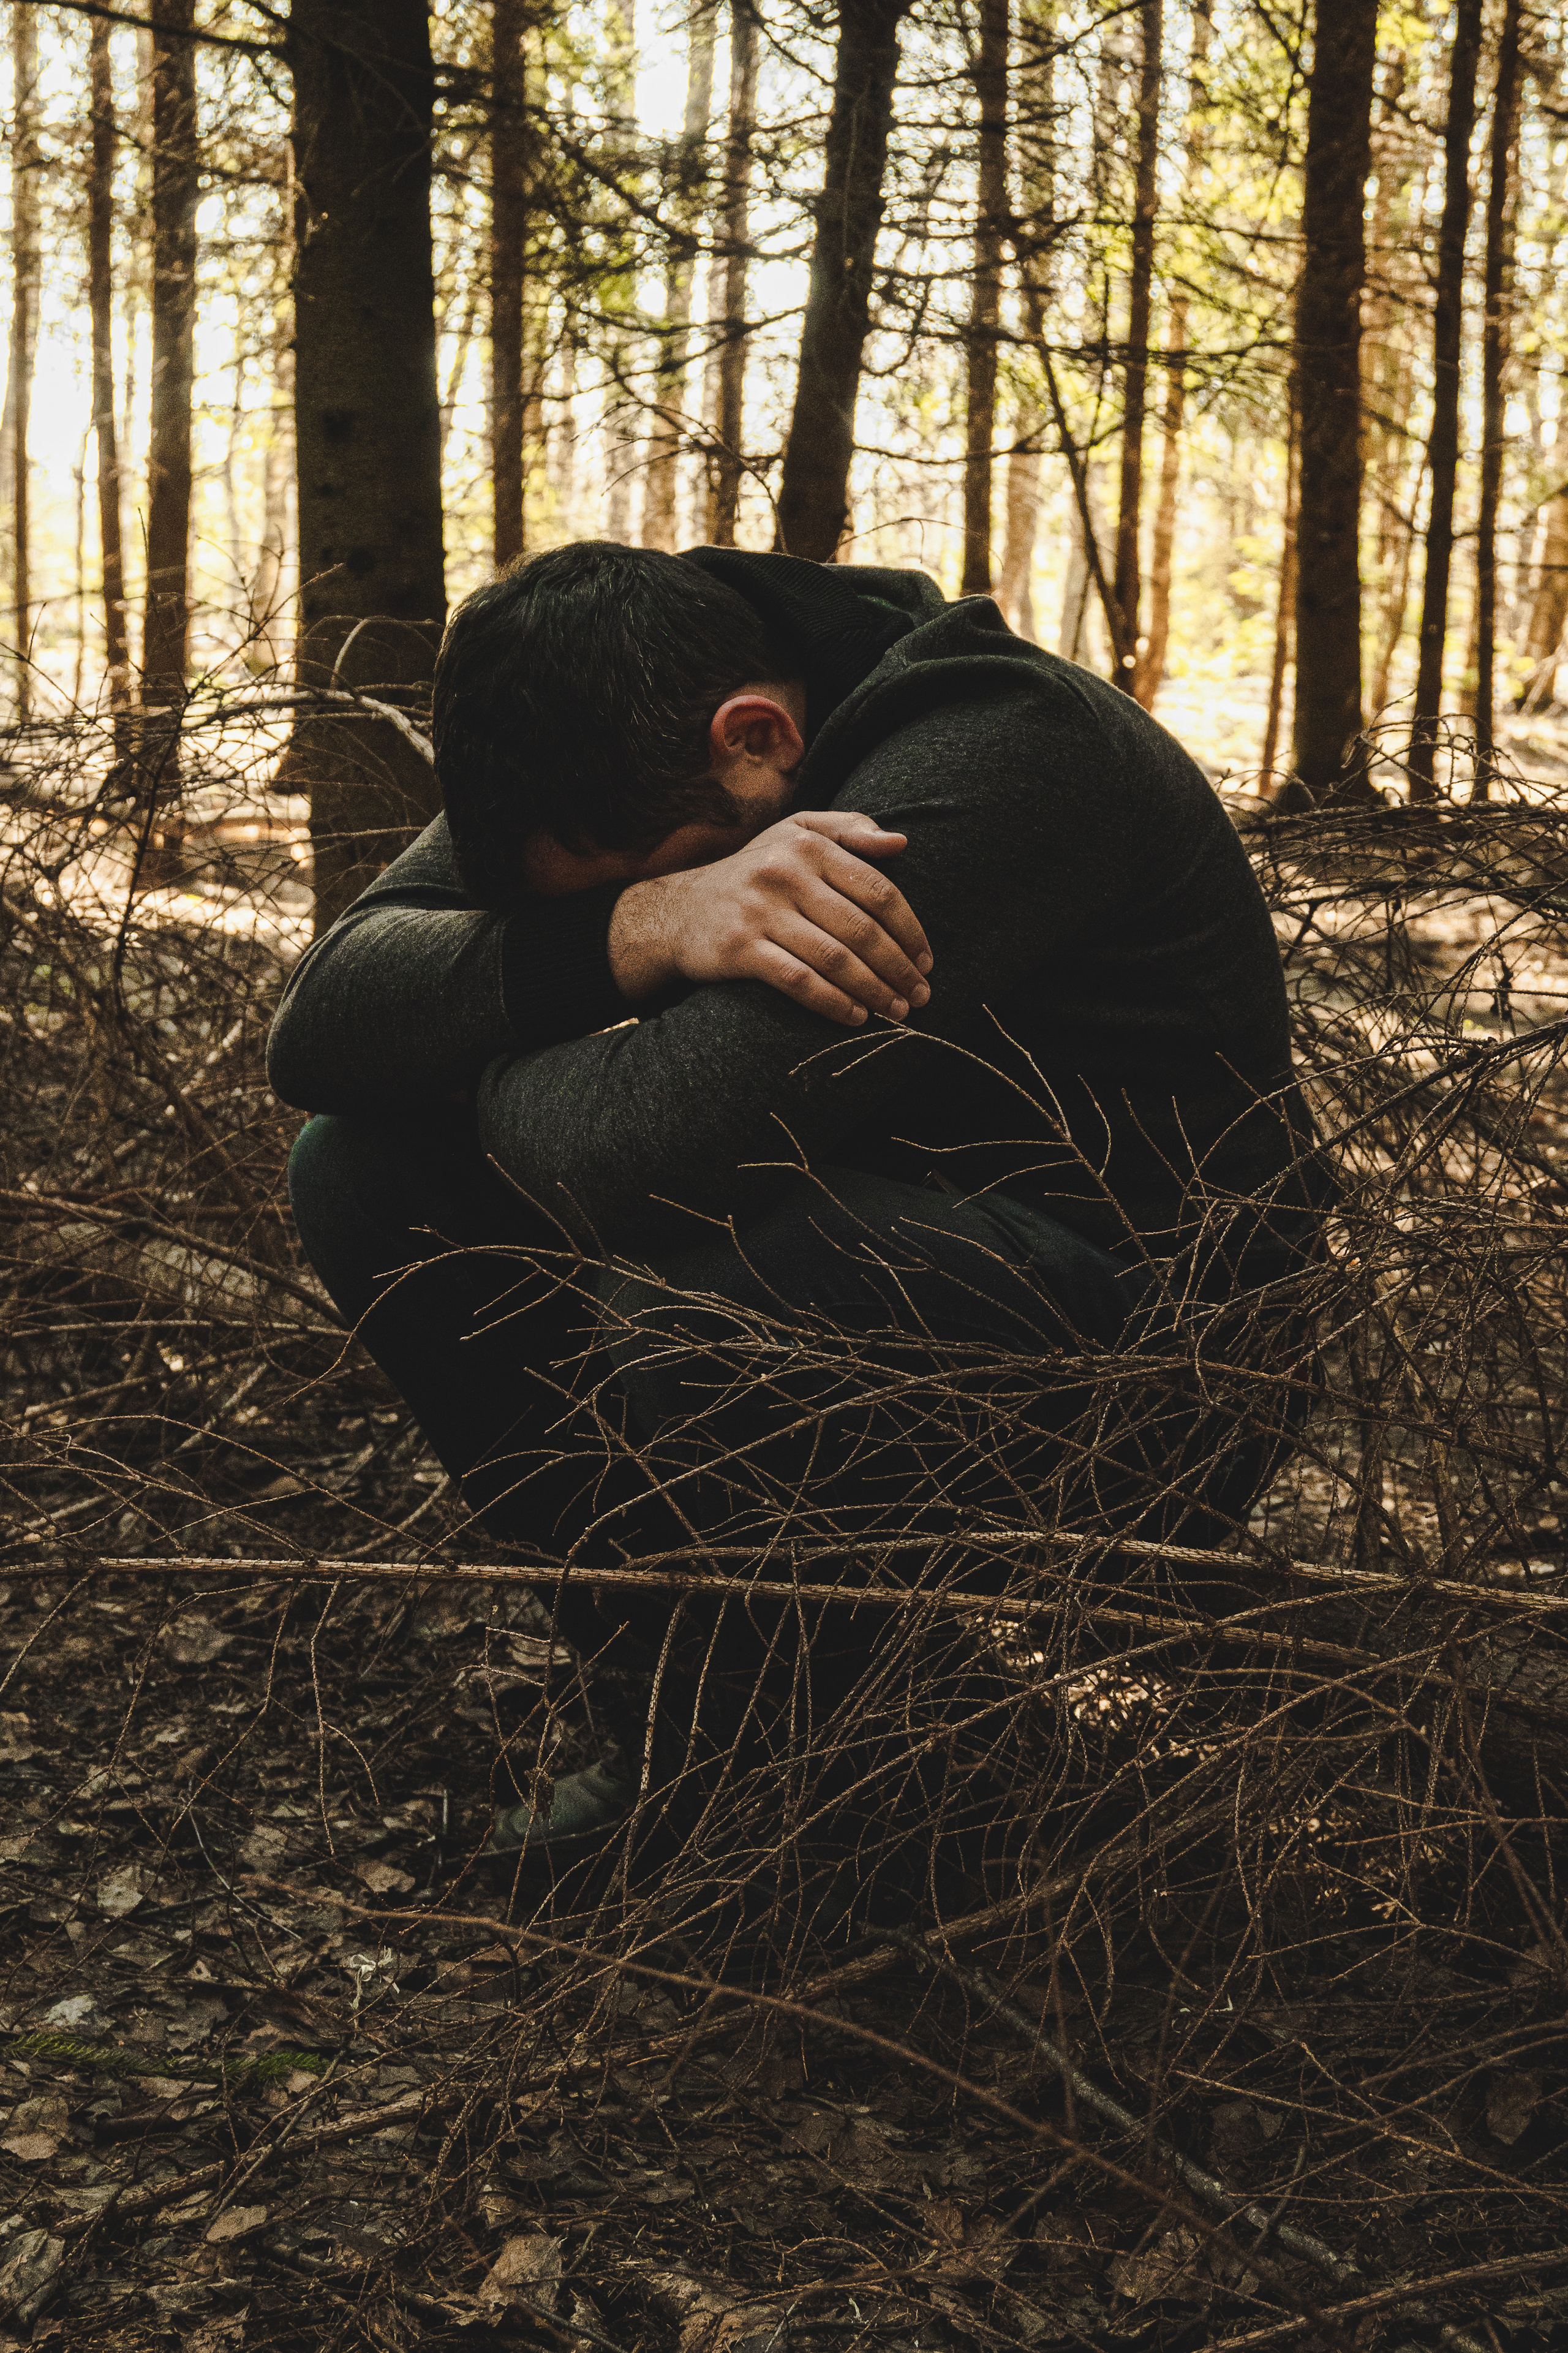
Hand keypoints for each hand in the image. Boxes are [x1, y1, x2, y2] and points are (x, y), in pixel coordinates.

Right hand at [608, 810, 933, 1027]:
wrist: (677, 911)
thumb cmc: (751, 873)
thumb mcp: (793, 834)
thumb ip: (848, 830)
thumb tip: (900, 843)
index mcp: (807, 845)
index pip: (878, 890)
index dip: (910, 930)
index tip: (926, 960)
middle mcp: (784, 873)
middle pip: (861, 929)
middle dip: (898, 968)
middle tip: (920, 995)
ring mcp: (760, 912)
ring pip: (835, 958)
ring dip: (874, 991)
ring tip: (897, 1011)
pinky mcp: (739, 949)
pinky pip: (799, 982)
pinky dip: (833, 1003)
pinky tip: (855, 1018)